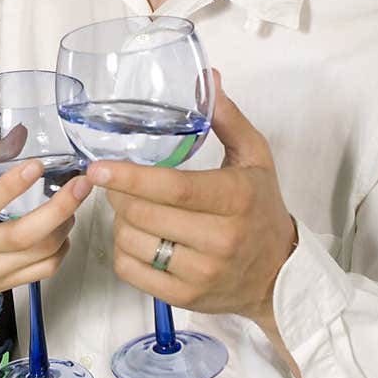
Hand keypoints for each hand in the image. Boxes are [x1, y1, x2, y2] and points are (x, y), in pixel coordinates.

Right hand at [0, 160, 91, 312]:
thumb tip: (19, 134)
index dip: (12, 185)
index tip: (36, 165)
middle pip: (23, 235)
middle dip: (59, 209)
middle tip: (81, 185)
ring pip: (38, 254)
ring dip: (64, 227)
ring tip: (73, 206)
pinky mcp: (0, 287)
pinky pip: (41, 271)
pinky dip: (59, 251)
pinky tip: (61, 234)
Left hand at [88, 72, 295, 333]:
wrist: (279, 274)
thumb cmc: (261, 208)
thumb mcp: (256, 158)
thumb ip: (227, 118)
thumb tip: (206, 79)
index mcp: (235, 198)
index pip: (174, 188)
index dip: (131, 177)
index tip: (98, 168)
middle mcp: (220, 238)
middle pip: (144, 214)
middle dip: (119, 194)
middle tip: (116, 182)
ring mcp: (202, 273)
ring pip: (133, 243)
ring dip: (120, 221)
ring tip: (130, 208)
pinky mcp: (185, 298)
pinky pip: (132, 271)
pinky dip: (123, 251)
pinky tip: (135, 237)